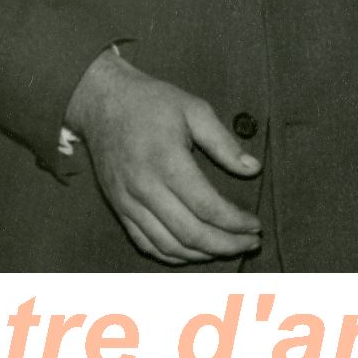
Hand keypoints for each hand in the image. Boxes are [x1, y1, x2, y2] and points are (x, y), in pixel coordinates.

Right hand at [63, 50, 262, 264]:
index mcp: (166, 161)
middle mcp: (145, 187)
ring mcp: (128, 201)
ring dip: (203, 255)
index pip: (207, 206)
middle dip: (226, 245)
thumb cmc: (151, 102)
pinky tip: (194, 252)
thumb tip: (253, 169)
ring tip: (228, 248)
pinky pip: (145, 244)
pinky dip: (173, 255)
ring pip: (169, 245)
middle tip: (251, 243)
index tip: (256, 225)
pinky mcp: (119, 207)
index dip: (235, 222)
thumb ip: (223, 142)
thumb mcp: (193, 109)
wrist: (101, 102)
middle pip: (190, 233)